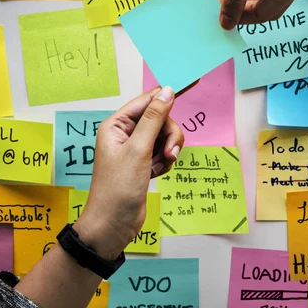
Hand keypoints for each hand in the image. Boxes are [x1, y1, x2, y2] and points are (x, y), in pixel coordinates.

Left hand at [74, 87, 183, 258]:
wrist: (113, 225)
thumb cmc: (117, 188)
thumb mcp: (138, 150)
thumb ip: (154, 119)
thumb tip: (166, 91)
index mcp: (117, 125)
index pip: (147, 100)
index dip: (168, 94)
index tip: (193, 82)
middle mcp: (125, 134)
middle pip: (160, 119)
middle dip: (168, 136)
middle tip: (169, 153)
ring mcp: (135, 149)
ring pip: (164, 137)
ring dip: (168, 151)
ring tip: (160, 167)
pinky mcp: (143, 163)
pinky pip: (163, 153)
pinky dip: (165, 163)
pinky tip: (156, 175)